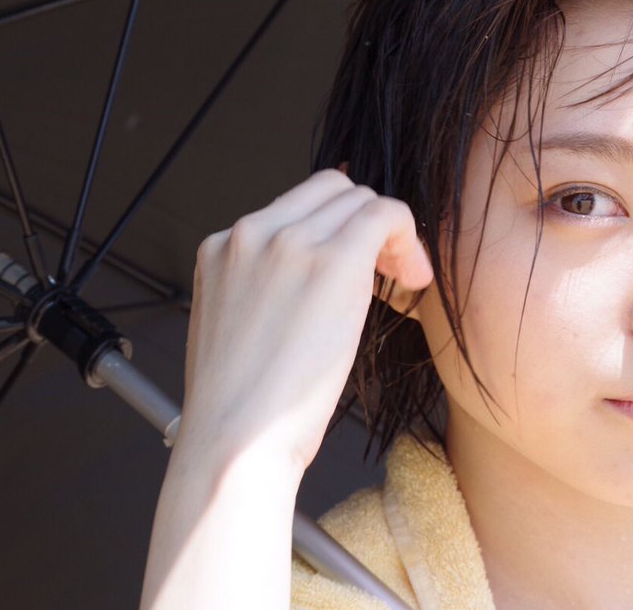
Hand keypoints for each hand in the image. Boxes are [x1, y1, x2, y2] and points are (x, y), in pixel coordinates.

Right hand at [178, 169, 432, 474]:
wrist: (234, 442)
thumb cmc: (240, 409)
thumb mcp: (234, 328)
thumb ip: (263, 288)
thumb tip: (310, 279)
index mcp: (220, 248)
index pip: (292, 206)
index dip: (333, 227)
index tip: (355, 264)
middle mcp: (250, 234)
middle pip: (329, 190)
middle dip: (363, 223)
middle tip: (386, 271)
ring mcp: (288, 242)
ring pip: (359, 198)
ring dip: (387, 234)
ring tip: (401, 281)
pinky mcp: (331, 261)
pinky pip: (387, 214)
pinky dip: (408, 237)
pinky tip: (412, 279)